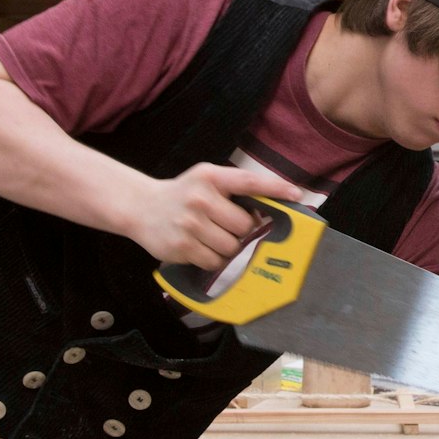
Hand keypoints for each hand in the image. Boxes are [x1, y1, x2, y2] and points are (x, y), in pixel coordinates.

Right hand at [124, 162, 305, 268]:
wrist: (141, 208)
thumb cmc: (184, 194)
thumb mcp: (206, 180)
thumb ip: (234, 190)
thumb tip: (268, 213)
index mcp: (210, 177)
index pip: (249, 181)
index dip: (275, 188)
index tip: (297, 195)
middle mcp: (200, 198)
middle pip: (245, 225)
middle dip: (242, 230)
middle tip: (228, 226)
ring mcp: (190, 224)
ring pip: (232, 247)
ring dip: (228, 247)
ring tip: (212, 237)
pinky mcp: (182, 247)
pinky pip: (215, 261)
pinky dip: (214, 259)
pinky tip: (201, 247)